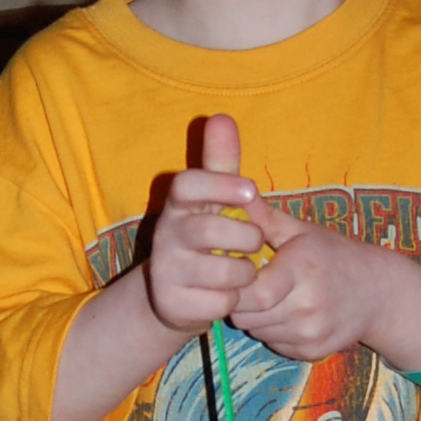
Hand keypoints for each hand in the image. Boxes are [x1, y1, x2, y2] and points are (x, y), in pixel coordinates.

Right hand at [145, 113, 264, 336]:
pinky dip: (232, 300)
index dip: (220, 185)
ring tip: (241, 271)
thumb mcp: (212, 200)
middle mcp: (166, 235)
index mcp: (178, 204)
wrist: (175, 295)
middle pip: (209, 231)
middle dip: (246, 238)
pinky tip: (226, 294)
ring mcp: (166, 271)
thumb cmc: (205, 239)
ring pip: (224, 272)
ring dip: (244, 273)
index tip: (250, 191)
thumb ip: (220, 162)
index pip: (187, 184)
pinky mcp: (172, 304)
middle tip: (255, 242)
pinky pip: (220, 303)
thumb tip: (222, 116)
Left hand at [227, 198, 388, 360]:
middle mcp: (308, 306)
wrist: (379, 293)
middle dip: (240, 303)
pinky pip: (276, 345)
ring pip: (259, 332)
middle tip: (250, 287)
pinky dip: (274, 332)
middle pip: (249, 317)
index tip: (235, 276)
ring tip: (272, 299)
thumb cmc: (335, 255)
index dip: (236, 289)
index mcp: (302, 269)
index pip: (255, 294)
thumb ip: (264, 218)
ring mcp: (312, 333)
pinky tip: (289, 315)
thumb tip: (233, 192)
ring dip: (256, 318)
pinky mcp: (313, 352)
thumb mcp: (303, 231)